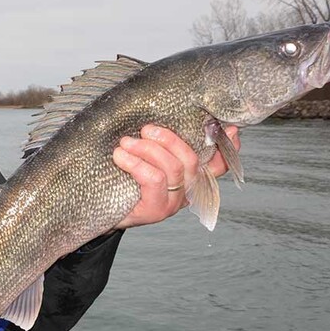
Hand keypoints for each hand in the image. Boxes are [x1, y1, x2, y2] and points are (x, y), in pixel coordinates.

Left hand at [112, 124, 239, 228]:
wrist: (98, 210)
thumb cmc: (123, 180)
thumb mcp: (143, 159)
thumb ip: (158, 145)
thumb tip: (158, 120)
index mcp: (189, 177)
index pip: (217, 164)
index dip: (228, 147)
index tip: (231, 129)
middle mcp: (187, 191)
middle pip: (190, 159)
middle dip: (168, 139)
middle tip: (145, 129)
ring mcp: (174, 202)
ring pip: (172, 167)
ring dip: (147, 149)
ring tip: (125, 143)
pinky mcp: (157, 210)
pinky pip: (154, 179)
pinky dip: (135, 163)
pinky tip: (120, 157)